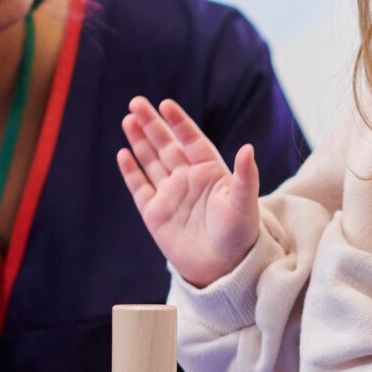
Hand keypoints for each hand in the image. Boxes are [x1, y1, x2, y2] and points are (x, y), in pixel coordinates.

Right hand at [116, 97, 261, 287]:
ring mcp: (170, 195)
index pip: (191, 140)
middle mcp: (188, 179)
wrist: (224, 269)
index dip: (179, 122)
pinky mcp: (155, 214)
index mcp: (210, 172)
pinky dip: (131, 171)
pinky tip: (123, 153)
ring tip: (128, 119)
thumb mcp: (245, 204)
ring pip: (151, 161)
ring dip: (139, 141)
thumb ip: (245, 176)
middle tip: (136, 102)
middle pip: (166, 145)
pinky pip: (140, 187)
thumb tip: (248, 148)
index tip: (166, 104)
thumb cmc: (240, 235)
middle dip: (151, 124)